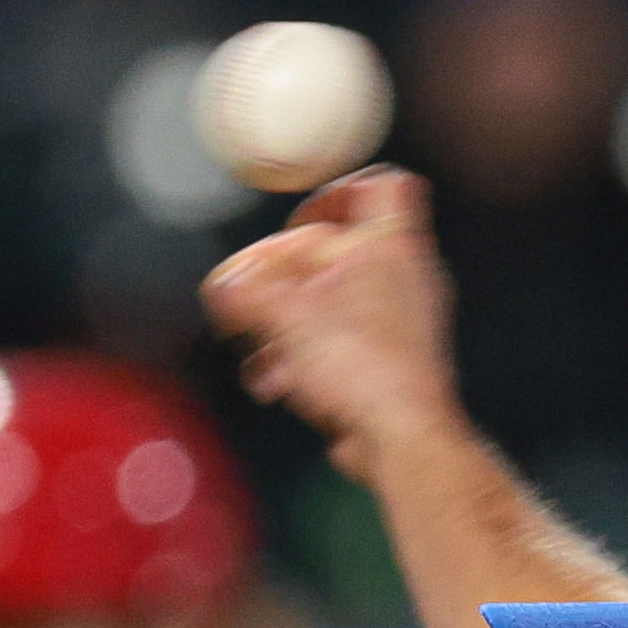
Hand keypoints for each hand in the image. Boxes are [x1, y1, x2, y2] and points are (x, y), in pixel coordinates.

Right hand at [201, 165, 460, 479]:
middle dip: (283, 276)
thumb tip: (222, 286)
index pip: (382, 186)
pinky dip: (303, 359)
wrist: (403, 441)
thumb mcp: (286, 314)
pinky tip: (276, 384)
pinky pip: (336, 347)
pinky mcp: (389, 366)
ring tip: (260, 353)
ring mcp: (400, 325)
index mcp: (392, 246)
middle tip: (253, 296)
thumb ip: (246, 289)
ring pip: (329, 306)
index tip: (301, 220)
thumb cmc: (365, 371)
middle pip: (334, 253)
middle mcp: (405, 280)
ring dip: (284, 327)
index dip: (336, 191)